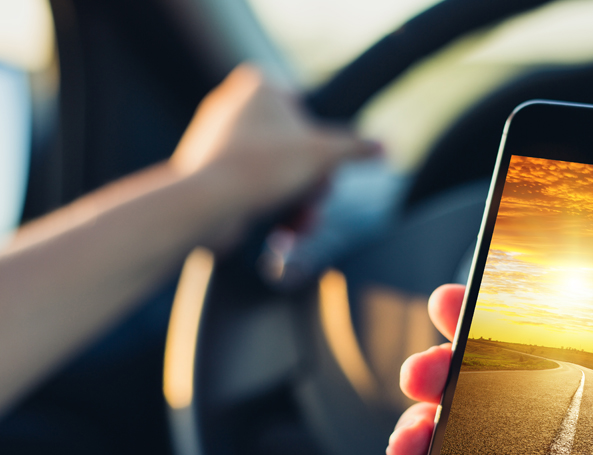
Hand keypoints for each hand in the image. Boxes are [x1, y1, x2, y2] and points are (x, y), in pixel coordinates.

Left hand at [171, 65, 376, 215]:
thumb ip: (356, 148)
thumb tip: (386, 147)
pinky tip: (285, 229)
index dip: (321, 142)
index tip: (323, 164)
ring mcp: (221, 142)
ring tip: (301, 221)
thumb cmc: (260, 167)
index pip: (307, 108)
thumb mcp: (323, 154)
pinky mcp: (214, 175)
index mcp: (257, 86)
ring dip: (298, 202)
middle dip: (312, 182)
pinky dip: (273, 209)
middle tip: (315, 197)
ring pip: (278, 172)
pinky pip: (255, 188)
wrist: (207, 205)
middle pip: (296, 147)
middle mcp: (235, 107)